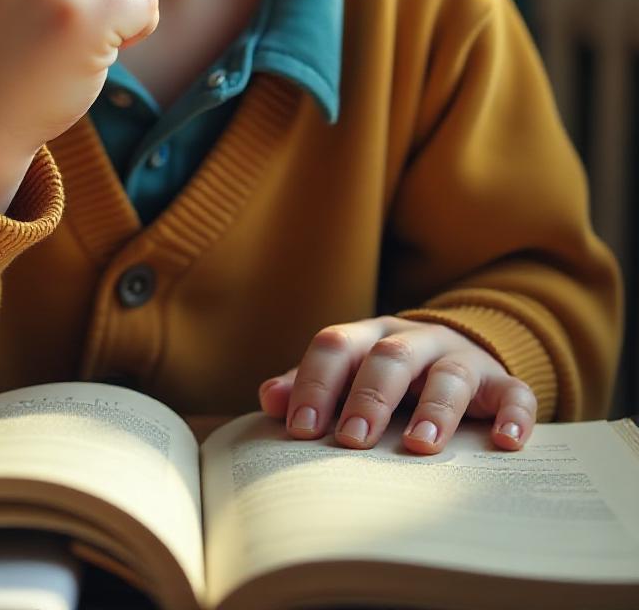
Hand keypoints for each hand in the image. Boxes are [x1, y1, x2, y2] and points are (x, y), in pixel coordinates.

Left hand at [259, 316, 537, 453]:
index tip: (301, 431)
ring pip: (449, 373)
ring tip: (420, 447)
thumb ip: (310, 386)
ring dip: (434, 409)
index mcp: (370, 336)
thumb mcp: (351, 374)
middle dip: (369, 396)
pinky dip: (513, 417)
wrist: (460, 356)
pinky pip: (515, 395)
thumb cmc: (391, 379)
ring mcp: (461, 359)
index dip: (316, 385)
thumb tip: (268, 400)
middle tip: (352, 440)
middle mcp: (415, 340)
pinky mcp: (502, 383)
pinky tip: (505, 443)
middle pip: (389, 356)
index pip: (336, 347)